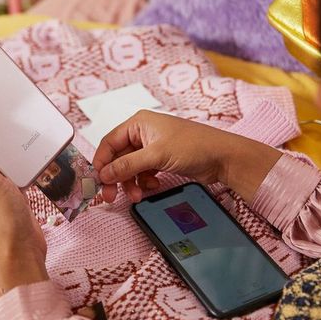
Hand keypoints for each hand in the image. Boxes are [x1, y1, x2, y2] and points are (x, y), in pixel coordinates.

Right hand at [93, 111, 281, 203]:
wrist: (223, 158)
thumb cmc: (193, 146)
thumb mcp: (156, 156)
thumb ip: (127, 165)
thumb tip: (103, 174)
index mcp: (138, 123)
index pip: (109, 143)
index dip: (101, 162)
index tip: (98, 181)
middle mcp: (143, 132)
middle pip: (118, 158)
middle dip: (116, 177)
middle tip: (110, 196)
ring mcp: (152, 147)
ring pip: (130, 168)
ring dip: (130, 183)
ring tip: (136, 196)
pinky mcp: (161, 159)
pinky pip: (143, 173)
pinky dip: (143, 182)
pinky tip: (152, 186)